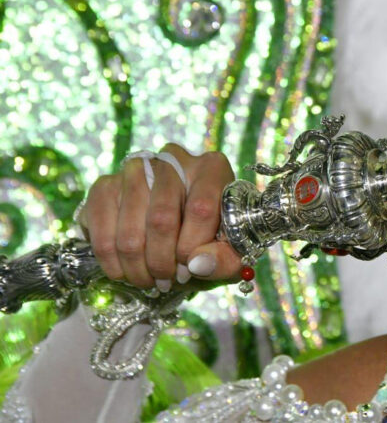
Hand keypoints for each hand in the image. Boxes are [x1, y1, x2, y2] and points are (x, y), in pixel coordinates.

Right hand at [80, 144, 242, 289]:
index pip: (200, 208)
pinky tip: (123, 270)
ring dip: (136, 266)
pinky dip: (109, 258)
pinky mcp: (105, 185)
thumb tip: (197, 265)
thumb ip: (224, 258)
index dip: (192, 247)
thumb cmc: (213, 234)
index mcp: (212, 168)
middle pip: (161, 218)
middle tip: (165, 281)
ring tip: (147, 280)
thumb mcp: (233, 248)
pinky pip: (99, 226)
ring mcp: (135, 170)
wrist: (181, 223)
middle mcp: (172, 160)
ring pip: (129, 228)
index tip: (188, 269)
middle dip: (161, 262)